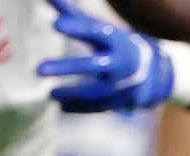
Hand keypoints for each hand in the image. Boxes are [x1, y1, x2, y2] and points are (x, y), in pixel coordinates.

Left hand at [41, 0, 177, 112]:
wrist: (151, 72)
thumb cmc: (114, 44)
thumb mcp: (99, 28)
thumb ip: (72, 14)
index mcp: (114, 41)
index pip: (94, 32)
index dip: (76, 28)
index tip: (56, 24)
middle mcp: (118, 63)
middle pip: (93, 65)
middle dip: (67, 68)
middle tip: (38, 69)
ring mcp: (119, 85)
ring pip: (94, 91)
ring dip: (71, 93)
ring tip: (49, 94)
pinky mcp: (117, 101)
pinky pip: (97, 107)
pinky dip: (79, 108)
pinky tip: (61, 106)